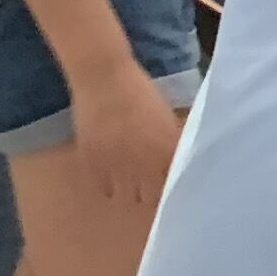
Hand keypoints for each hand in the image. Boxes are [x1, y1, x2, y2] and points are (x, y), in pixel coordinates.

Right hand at [68, 79, 179, 215]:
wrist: (104, 78)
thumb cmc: (140, 93)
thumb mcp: (168, 119)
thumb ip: (174, 146)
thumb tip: (182, 165)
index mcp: (168, 152)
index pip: (175, 187)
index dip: (172, 187)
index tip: (169, 184)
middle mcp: (146, 165)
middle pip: (152, 198)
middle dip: (152, 192)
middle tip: (148, 181)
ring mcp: (118, 167)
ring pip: (128, 196)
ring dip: (130, 189)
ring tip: (128, 177)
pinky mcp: (94, 164)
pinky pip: (104, 189)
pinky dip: (108, 184)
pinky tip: (111, 171)